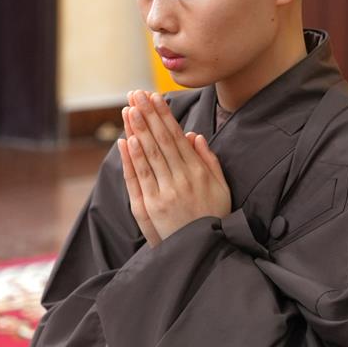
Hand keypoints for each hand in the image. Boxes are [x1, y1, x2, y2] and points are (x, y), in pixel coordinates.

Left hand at [118, 90, 231, 241]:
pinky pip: (140, 178)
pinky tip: (127, 140)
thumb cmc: (213, 218)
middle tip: (137, 94)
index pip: (177, 137)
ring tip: (128, 109)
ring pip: (149, 155)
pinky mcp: (151, 207)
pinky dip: (133, 158)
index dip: (164, 116)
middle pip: (161, 141)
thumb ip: (209, 161)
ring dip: (138, 130)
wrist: (204, 252)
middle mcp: (182, 179)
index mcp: (198, 172)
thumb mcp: (221, 188)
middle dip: (148, 115)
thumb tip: (195, 136)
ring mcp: (165, 193)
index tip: (155, 97)